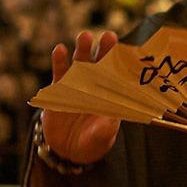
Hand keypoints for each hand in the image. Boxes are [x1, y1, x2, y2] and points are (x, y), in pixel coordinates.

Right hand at [41, 30, 121, 164]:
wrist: (66, 150)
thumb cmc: (90, 144)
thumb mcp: (99, 141)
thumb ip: (104, 131)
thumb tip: (110, 122)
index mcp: (110, 96)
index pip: (118, 76)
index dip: (122, 63)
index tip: (127, 52)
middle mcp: (95, 87)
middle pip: (101, 64)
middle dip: (105, 49)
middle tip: (108, 36)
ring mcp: (76, 86)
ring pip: (80, 63)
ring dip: (82, 49)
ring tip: (84, 36)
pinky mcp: (59, 89)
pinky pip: (59, 72)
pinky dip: (59, 61)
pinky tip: (60, 49)